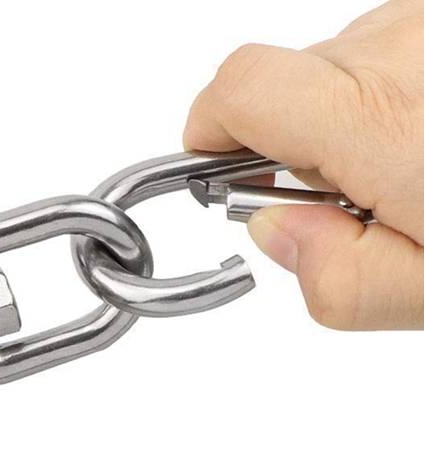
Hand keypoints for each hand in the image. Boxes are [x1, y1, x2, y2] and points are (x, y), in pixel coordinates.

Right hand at [184, 0, 423, 329]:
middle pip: (282, 83)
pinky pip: (382, 51)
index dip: (207, 129)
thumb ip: (337, 283)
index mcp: (382, 122)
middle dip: (285, 144)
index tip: (211, 169)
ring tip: (400, 169)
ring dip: (340, 120)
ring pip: (334, 66)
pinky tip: (422, 137)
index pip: (242, 91)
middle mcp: (403, 48)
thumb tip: (275, 233)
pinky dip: (382, 96)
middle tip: (343, 200)